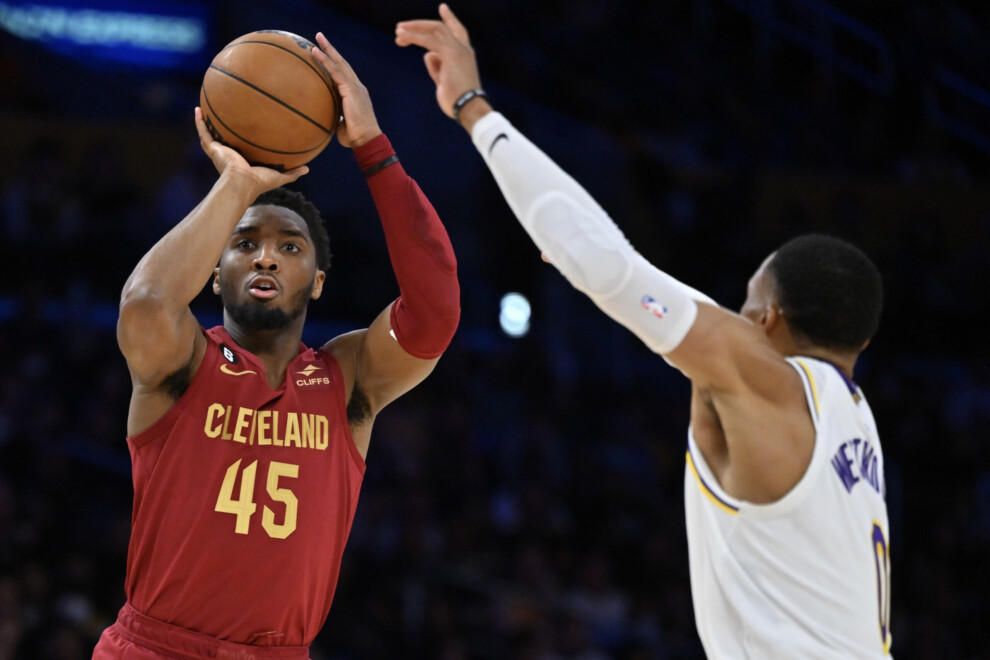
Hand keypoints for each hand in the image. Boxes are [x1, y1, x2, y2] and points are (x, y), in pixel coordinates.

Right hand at [194, 107, 306, 193]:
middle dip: (225, 130)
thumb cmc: (259, 183)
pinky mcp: (212, 148)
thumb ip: (292, 173)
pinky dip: (199, 121)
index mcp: (242, 162)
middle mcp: (229, 156)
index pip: (243, 149)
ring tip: (205, 109)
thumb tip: (308, 168)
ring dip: (208, 123)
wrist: (241, 183)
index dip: (243, 142)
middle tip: (227, 117)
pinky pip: (203, 132)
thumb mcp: (279, 176)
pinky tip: (197, 109)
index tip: (247, 131)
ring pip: (211, 134)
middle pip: (226, 140)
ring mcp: (219, 151)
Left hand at [312, 33, 381, 148]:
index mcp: (355, 94)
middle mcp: (357, 87)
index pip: (343, 74)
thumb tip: (322, 117)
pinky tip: (315, 52)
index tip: (324, 53)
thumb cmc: (354, 137)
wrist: (366, 140)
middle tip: (320, 37)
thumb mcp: (341, 124)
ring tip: (318, 37)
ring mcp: (355, 87)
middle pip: (342, 64)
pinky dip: (325, 61)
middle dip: (331, 50)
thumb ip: (334, 117)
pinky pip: (335, 72)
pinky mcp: (352, 90)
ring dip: (328, 49)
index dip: (334, 63)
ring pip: (340, 64)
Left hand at [395, 4, 489, 127]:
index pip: (458, 31)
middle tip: (402, 27)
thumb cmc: (457, 100)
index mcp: (464, 55)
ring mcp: (458, 49)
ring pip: (433, 30)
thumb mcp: (444, 81)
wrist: (468, 107)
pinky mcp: (451, 53)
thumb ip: (437, 66)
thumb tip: (428, 55)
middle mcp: (463, 49)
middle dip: (420, 25)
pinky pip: (428, 40)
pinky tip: (402, 38)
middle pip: (441, 27)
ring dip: (414, 29)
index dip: (450, 19)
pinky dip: (414, 37)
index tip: (443, 7)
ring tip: (397, 32)